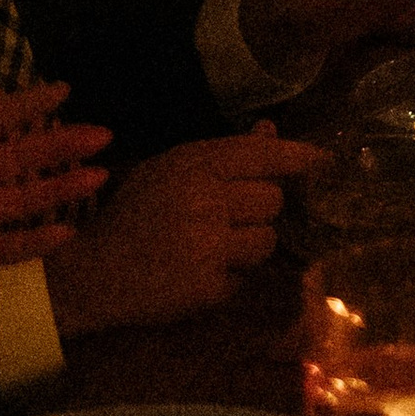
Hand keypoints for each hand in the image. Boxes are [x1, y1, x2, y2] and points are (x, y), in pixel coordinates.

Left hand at [0, 46, 108, 298]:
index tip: (65, 88)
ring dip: (60, 188)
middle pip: (21, 156)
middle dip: (62, 144)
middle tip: (103, 133)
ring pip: (23, 199)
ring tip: (99, 175)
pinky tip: (67, 234)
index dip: (28, 104)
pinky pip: (3, 249)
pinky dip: (35, 244)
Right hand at [51, 127, 320, 335]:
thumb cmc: (130, 217)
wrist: (89, 274)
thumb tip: (270, 129)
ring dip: (249, 247)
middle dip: (260, 211)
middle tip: (229, 220)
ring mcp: (206, 244)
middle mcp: (204, 199)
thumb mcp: (167, 170)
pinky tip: (199, 274)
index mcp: (192, 164)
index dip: (299, 157)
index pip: (263, 154)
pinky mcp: (206, 286)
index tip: (325, 161)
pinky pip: (245, 277)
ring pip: (267, 239)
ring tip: (214, 249)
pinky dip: (230, 278)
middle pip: (273, 200)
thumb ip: (221, 153)